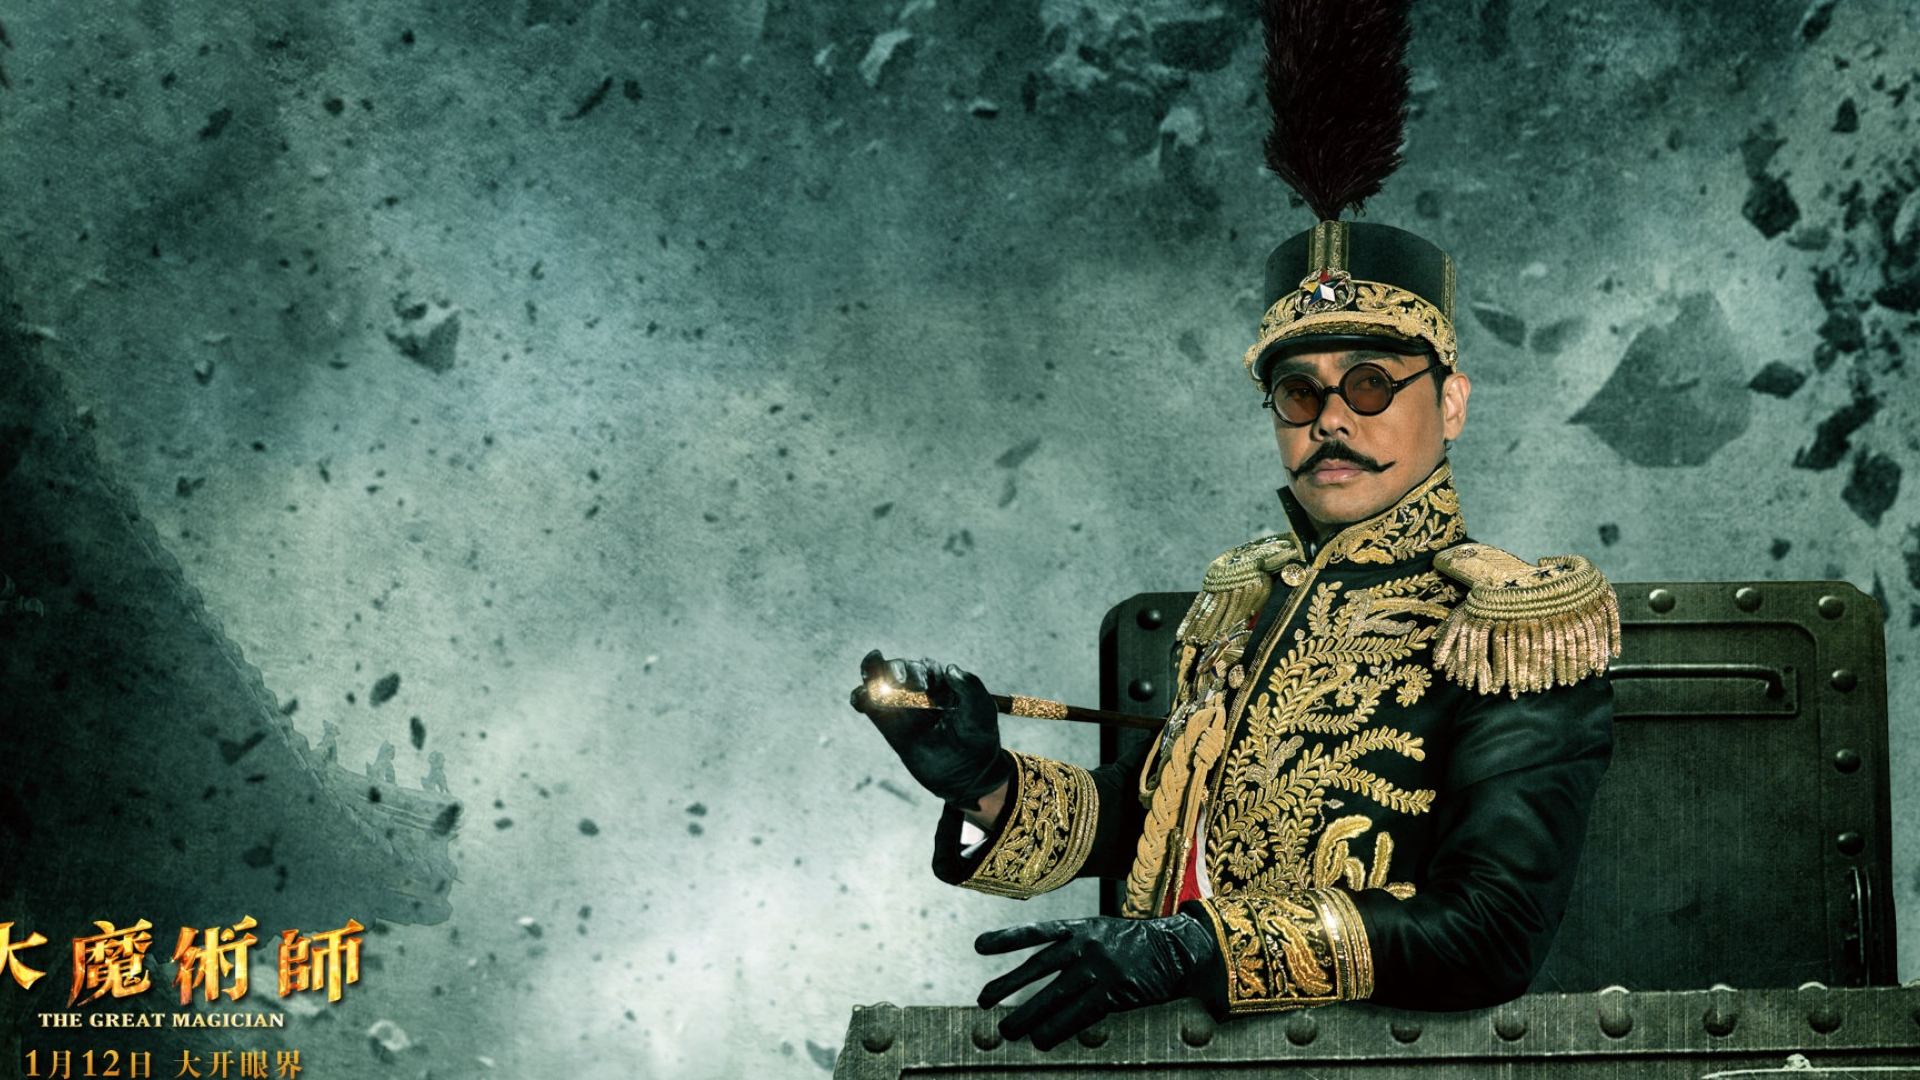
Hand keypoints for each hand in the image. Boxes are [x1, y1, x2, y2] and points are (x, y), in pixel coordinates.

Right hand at [849, 650, 1010, 809]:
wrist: (969, 774)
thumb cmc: (979, 738)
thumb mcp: (982, 708)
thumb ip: (970, 685)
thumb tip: (949, 668)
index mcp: (941, 684)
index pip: (924, 666)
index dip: (923, 670)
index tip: (928, 685)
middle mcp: (919, 692)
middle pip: (898, 669)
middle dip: (898, 669)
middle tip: (907, 683)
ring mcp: (903, 709)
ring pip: (880, 682)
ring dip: (873, 675)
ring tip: (877, 682)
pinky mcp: (890, 727)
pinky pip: (869, 706)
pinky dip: (860, 697)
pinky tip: (861, 698)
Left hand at [975, 914, 1218, 1049]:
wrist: (1178, 950)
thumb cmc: (1134, 944)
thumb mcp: (1102, 931)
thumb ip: (1073, 947)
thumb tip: (1037, 972)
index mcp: (1081, 926)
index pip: (1038, 932)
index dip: (1008, 938)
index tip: (979, 947)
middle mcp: (1087, 945)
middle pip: (1039, 967)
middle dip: (1008, 984)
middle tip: (983, 1000)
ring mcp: (1101, 969)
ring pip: (1055, 996)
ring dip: (1028, 1015)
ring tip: (1007, 1031)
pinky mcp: (1115, 992)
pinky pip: (1079, 1015)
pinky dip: (1058, 1029)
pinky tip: (1041, 1041)